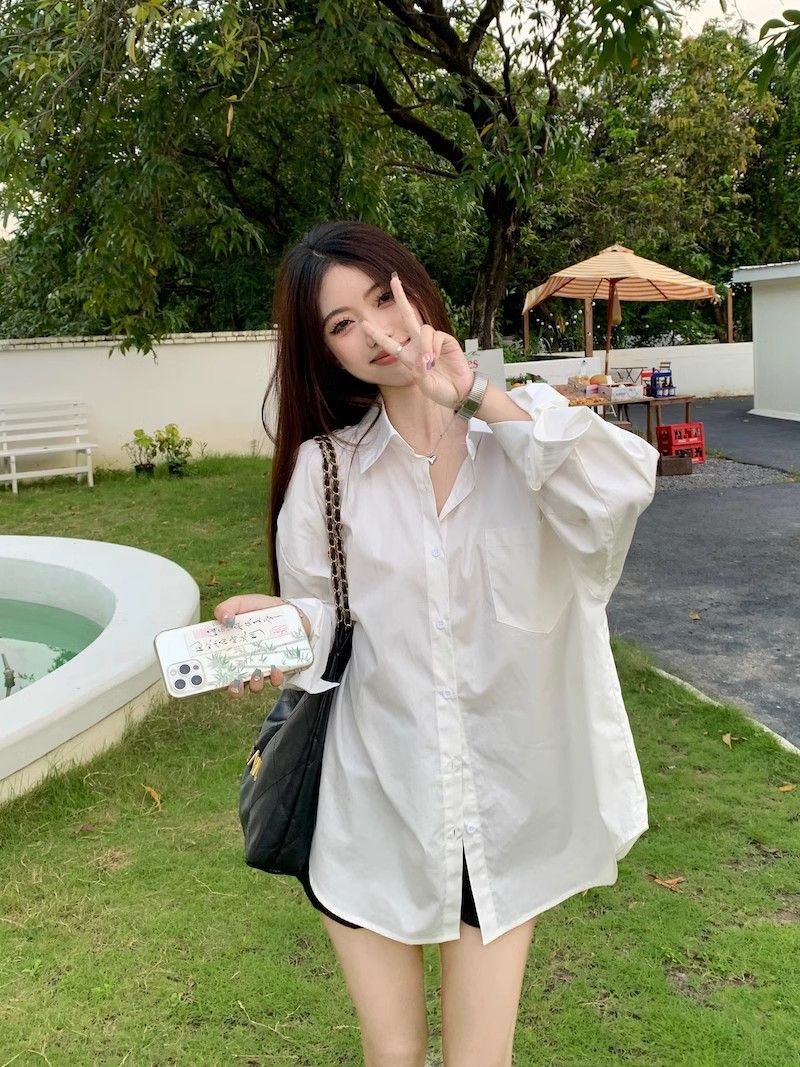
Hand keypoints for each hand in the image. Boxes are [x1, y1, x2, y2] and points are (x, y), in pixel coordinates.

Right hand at [213, 593, 287, 695]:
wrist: (290, 612)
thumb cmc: (261, 609)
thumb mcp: (242, 603)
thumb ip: (229, 607)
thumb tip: (223, 618)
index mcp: (230, 650)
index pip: (215, 667)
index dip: (207, 677)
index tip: (205, 678)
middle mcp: (243, 663)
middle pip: (234, 683)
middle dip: (233, 689)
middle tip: (235, 683)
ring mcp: (261, 667)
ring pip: (254, 685)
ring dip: (254, 684)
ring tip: (257, 673)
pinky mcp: (278, 668)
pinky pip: (275, 679)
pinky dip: (275, 678)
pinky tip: (276, 669)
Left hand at [362, 274, 473, 409]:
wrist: (459, 391)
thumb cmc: (441, 390)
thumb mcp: (426, 386)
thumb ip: (420, 373)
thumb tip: (422, 357)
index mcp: (408, 356)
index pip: (390, 343)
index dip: (377, 334)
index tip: (363, 324)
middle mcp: (418, 344)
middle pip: (407, 316)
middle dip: (400, 297)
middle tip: (393, 279)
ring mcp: (432, 341)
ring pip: (422, 330)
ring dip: (424, 346)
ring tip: (430, 362)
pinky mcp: (445, 340)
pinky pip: (435, 335)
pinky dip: (433, 347)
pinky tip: (437, 359)